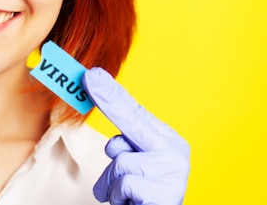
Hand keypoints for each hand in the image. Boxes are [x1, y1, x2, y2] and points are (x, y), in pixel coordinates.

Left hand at [82, 67, 189, 204]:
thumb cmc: (142, 196)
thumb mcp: (134, 163)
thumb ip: (124, 142)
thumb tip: (104, 113)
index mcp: (167, 140)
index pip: (135, 112)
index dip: (112, 94)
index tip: (93, 75)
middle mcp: (176, 152)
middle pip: (132, 122)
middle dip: (109, 100)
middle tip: (90, 77)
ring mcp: (174, 173)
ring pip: (120, 161)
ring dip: (111, 182)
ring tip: (126, 196)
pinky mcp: (166, 194)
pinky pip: (123, 185)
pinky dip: (118, 198)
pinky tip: (132, 204)